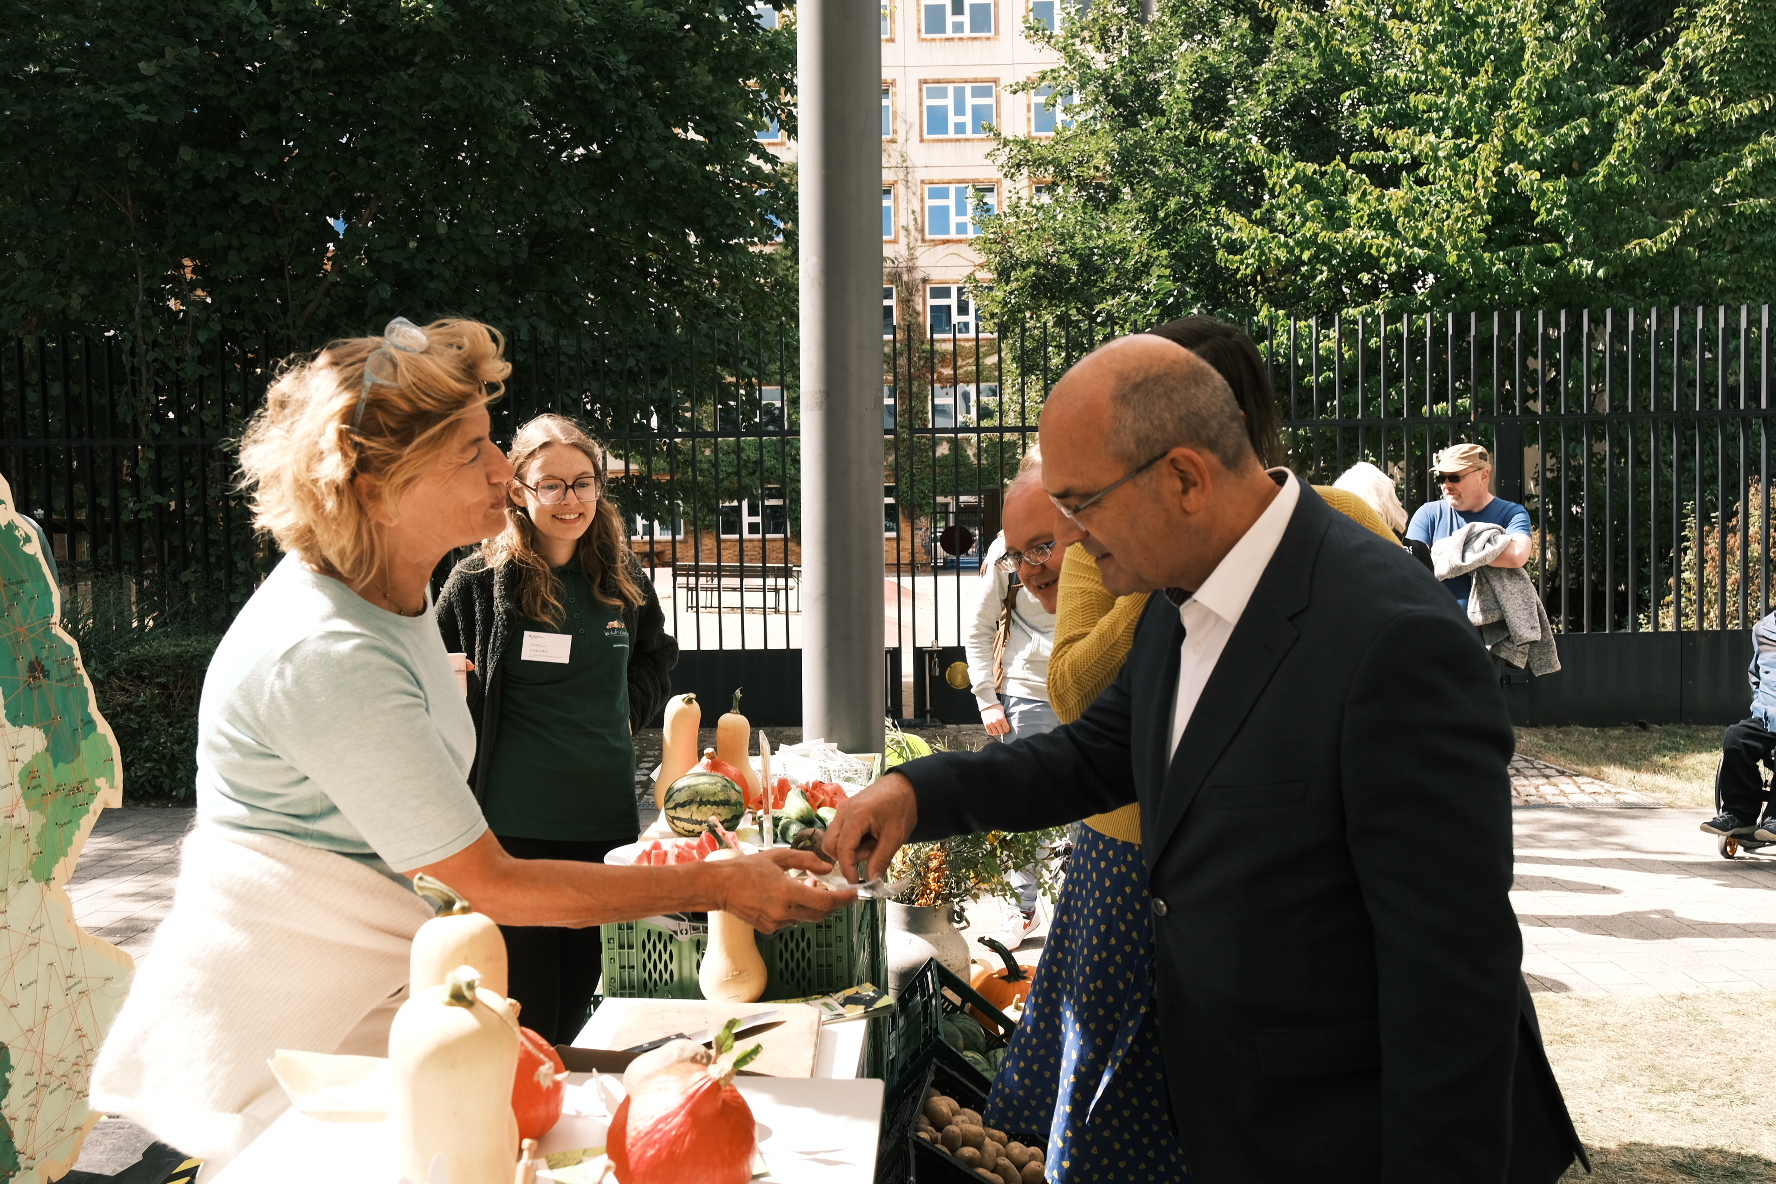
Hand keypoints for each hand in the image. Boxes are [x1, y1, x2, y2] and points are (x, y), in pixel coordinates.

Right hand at [712, 848, 855, 933]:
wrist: (720, 886)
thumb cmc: (745, 869)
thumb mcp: (778, 857)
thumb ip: (805, 860)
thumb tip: (826, 868)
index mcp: (787, 892)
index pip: (825, 901)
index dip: (843, 900)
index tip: (853, 895)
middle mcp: (784, 911)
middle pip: (820, 913)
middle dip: (831, 903)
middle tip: (835, 890)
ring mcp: (776, 923)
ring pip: (806, 917)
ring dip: (812, 905)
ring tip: (805, 887)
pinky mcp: (769, 928)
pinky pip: (791, 921)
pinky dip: (796, 910)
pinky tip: (788, 896)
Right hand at [824, 772, 917, 883]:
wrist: (907, 786)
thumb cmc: (903, 807)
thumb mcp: (895, 837)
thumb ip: (881, 860)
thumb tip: (871, 881)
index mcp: (855, 816)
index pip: (842, 849)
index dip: (848, 869)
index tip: (858, 883)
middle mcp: (843, 812)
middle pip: (830, 845)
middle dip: (846, 858)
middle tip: (869, 856)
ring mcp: (843, 811)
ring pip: (834, 840)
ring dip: (850, 850)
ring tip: (873, 844)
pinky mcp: (846, 812)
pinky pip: (841, 833)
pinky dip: (852, 842)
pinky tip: (870, 838)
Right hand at [981, 704, 1010, 735]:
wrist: (988, 703)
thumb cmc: (997, 707)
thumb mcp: (1003, 711)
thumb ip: (1005, 718)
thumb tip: (1008, 725)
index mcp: (1001, 719)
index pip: (1006, 729)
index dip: (1007, 729)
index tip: (1007, 727)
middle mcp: (996, 722)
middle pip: (1001, 732)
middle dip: (1003, 731)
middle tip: (1003, 728)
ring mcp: (990, 724)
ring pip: (996, 733)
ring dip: (998, 732)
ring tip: (998, 729)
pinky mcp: (986, 724)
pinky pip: (990, 732)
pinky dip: (992, 732)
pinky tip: (994, 729)